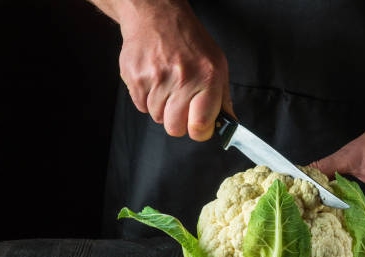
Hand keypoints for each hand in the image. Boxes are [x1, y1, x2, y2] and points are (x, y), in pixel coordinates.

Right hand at [117, 0, 231, 139]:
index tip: (199, 126)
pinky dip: (147, 99)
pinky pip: (141, 106)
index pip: (200, 126)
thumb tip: (228, 125)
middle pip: (174, 128)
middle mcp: (182, 79)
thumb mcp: (217, 65)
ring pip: (157, 117)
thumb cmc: (190, 42)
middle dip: (178, 122)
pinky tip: (154, 80)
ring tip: (167, 85)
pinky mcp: (135, 77)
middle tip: (181, 105)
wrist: (156, 16)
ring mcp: (156, 78)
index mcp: (207, 78)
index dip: (199, 131)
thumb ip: (223, 99)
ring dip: (162, 108)